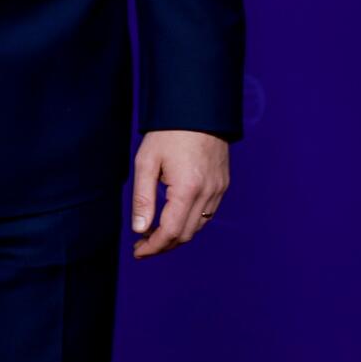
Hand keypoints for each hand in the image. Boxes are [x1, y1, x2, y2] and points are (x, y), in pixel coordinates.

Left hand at [129, 129, 228, 258]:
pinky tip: (173, 219)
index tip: (137, 252)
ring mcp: (218, 190)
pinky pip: (206, 214)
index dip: (153, 246)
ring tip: (154, 235)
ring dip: (176, 236)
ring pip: (197, 227)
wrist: (198, 109)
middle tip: (142, 246)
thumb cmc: (168, 133)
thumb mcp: (146, 161)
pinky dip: (189, 223)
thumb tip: (139, 229)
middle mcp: (208, 194)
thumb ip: (142, 198)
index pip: (171, 232)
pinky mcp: (222, 184)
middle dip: (163, 245)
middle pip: (186, 235)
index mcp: (188, 189)